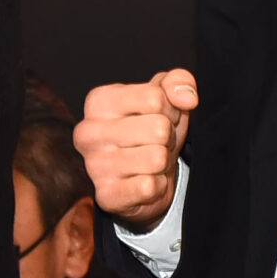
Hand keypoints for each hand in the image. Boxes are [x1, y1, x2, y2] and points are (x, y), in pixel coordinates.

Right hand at [74, 69, 198, 229]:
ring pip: (157, 158)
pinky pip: (150, 187)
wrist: (140, 177)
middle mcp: (89, 132)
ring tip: (151, 160)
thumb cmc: (149, 129)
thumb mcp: (164, 97)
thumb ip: (177, 82)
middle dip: (168, 137)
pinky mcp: (106, 195)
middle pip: (159, 128)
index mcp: (99, 101)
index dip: (170, 109)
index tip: (161, 116)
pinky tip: (145, 181)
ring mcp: (94, 165)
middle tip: (157, 142)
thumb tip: (187, 98)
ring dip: (163, 161)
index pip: (155, 98)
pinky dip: (157, 185)